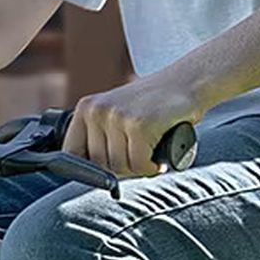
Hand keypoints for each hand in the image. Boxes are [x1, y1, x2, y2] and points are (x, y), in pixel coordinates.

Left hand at [64, 74, 200, 179]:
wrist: (187, 81)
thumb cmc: (153, 105)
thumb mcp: (116, 114)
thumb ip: (99, 138)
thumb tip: (90, 178)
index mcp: (86, 108)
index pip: (71, 153)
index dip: (90, 170)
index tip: (108, 172)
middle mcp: (97, 110)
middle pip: (99, 165)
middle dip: (122, 168)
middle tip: (141, 155)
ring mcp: (117, 116)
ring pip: (120, 167)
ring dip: (139, 167)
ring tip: (151, 151)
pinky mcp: (139, 125)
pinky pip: (139, 164)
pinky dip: (152, 166)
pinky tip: (160, 155)